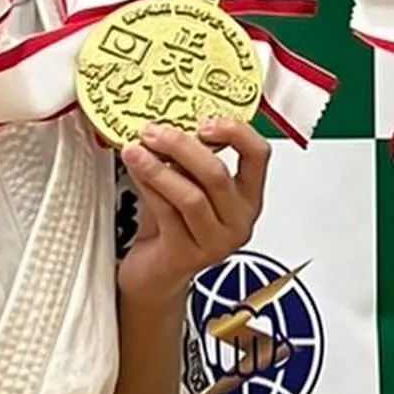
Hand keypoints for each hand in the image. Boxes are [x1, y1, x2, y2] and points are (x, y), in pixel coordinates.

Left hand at [117, 119, 270, 307]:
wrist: (155, 273)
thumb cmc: (172, 226)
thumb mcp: (188, 185)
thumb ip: (188, 159)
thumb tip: (171, 122)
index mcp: (248, 197)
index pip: (258, 155)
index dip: (235, 132)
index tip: (206, 120)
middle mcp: (238, 221)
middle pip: (217, 174)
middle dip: (182, 147)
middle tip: (154, 131)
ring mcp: (215, 242)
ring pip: (191, 196)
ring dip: (158, 167)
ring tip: (135, 150)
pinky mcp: (187, 254)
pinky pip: (167, 213)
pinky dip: (148, 187)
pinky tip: (135, 171)